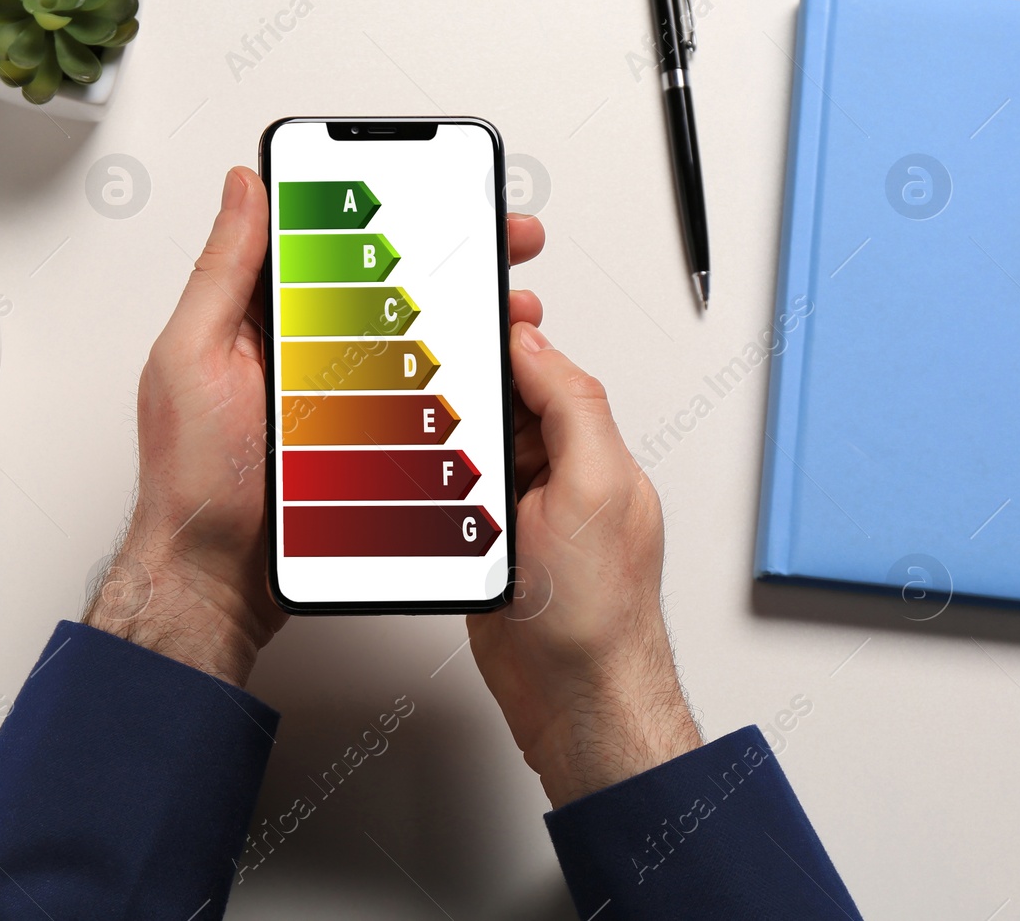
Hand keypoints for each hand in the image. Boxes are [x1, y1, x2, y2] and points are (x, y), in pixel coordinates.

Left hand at [86, 167, 547, 687]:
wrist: (214, 579)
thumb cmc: (193, 481)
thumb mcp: (193, 358)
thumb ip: (222, 272)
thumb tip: (244, 188)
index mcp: (255, 318)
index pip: (325, 240)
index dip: (382, 209)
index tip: (433, 192)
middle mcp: (296, 350)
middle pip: (384, 284)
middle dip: (447, 258)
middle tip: (501, 243)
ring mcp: (331, 396)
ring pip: (409, 340)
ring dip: (463, 318)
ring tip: (508, 307)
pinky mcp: (357, 439)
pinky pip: (412, 399)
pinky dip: (453, 382)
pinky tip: (485, 372)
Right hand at [468, 323, 702, 807]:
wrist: (576, 703)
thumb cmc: (599, 615)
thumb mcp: (594, 490)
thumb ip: (572, 409)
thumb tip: (537, 348)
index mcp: (594, 454)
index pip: (548, 375)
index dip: (511, 343)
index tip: (468, 315)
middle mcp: (561, 481)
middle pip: (502, 410)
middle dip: (466, 395)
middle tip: (425, 377)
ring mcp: (523, 518)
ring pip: (472, 454)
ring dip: (445, 447)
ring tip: (420, 440)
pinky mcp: (488, 553)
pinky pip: (453, 504)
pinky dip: (432, 495)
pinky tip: (420, 493)